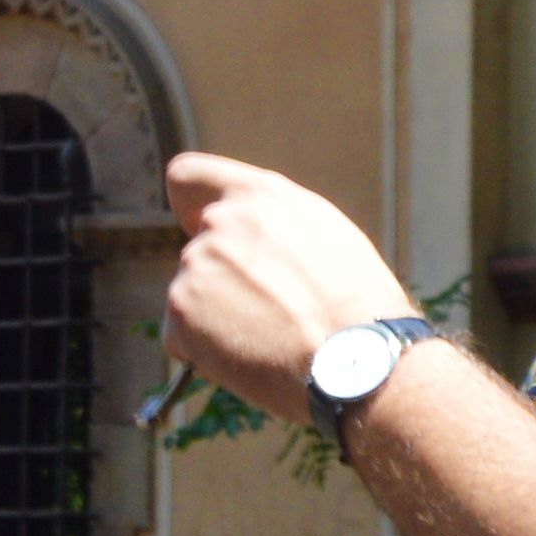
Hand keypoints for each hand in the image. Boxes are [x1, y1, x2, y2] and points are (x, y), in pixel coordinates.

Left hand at [161, 151, 420, 428]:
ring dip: (217, 314)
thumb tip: (251, 229)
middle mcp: (218, 223)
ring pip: (193, 293)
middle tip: (267, 309)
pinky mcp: (179, 314)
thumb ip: (273, 220)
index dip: (190, 206)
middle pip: (199, 248)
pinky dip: (204, 349)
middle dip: (223, 275)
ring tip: (267, 337)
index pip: (186, 176)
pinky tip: (249, 357)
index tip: (199, 226)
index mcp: (255, 195)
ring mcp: (194, 268)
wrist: (356, 360)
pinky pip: (182, 334)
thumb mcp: (325, 231)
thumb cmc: (355, 302)